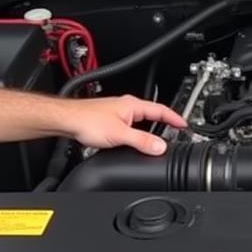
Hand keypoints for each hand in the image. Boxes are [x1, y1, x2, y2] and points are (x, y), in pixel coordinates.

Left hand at [61, 95, 186, 155]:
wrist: (67, 120)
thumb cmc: (87, 121)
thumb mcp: (120, 134)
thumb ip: (142, 141)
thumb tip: (160, 146)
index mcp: (133, 105)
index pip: (161, 110)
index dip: (175, 118)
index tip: (185, 125)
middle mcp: (126, 106)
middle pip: (153, 114)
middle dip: (165, 123)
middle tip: (175, 132)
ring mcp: (118, 113)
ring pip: (141, 120)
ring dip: (151, 129)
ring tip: (158, 139)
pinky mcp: (111, 120)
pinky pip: (132, 126)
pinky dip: (139, 132)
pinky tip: (135, 141)